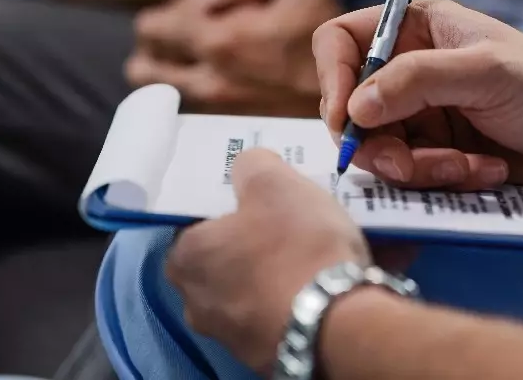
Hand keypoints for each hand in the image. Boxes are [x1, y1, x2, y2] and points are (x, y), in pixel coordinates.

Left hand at [126, 0, 341, 113]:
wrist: (348, 95)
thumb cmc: (326, 38)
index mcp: (217, 38)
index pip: (153, 25)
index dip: (175, 8)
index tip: (205, 5)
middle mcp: (205, 75)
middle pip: (144, 60)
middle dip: (159, 40)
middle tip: (185, 27)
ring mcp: (212, 103)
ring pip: (158, 87)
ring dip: (166, 66)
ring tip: (190, 50)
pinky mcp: (223, 120)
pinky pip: (183, 103)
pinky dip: (186, 85)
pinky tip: (214, 69)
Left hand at [167, 149, 369, 373]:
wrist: (336, 326)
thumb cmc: (295, 245)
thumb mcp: (273, 180)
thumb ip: (251, 165)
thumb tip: (245, 169)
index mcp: (185, 259)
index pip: (197, 224)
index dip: (230, 209)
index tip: (263, 202)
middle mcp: (196, 303)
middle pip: (227, 259)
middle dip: (256, 243)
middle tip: (293, 223)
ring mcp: (230, 337)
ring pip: (255, 290)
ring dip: (280, 273)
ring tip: (322, 255)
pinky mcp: (265, 357)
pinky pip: (280, 315)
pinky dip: (299, 300)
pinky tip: (331, 285)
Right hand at [314, 0, 522, 190]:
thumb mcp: (483, 74)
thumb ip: (416, 81)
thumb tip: (356, 107)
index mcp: (416, 27)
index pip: (341, 42)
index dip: (332, 79)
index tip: (346, 120)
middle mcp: (410, 66)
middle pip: (352, 107)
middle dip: (379, 143)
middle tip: (409, 167)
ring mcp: (421, 112)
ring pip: (379, 148)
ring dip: (419, 168)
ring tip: (467, 167)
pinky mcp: (436, 151)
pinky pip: (410, 173)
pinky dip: (441, 178)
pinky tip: (485, 171)